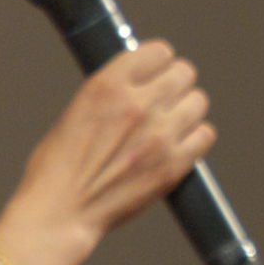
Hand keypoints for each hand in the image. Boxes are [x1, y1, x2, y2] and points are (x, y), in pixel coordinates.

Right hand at [0, 42, 215, 264]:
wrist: (60, 213)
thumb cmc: (58, 168)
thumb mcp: (78, 110)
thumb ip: (113, 91)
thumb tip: (140, 82)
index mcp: (108, 85)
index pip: (158, 51)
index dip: (158, 62)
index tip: (155, 73)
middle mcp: (138, 103)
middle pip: (184, 72)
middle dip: (175, 83)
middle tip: (165, 99)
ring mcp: (160, 134)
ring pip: (198, 101)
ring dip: (187, 109)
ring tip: (171, 124)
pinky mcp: (174, 164)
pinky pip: (205, 134)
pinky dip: (195, 138)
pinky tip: (179, 145)